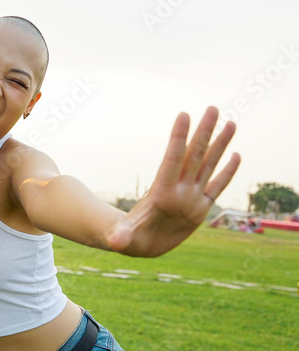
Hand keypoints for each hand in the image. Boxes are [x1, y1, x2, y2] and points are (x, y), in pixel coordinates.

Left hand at [107, 106, 239, 256]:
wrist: (138, 243)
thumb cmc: (128, 238)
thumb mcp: (123, 238)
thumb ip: (121, 237)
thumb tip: (114, 242)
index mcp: (161, 192)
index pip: (171, 160)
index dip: (177, 138)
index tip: (183, 115)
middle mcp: (178, 189)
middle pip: (194, 155)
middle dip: (203, 132)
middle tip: (212, 108)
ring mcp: (190, 196)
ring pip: (208, 165)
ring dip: (219, 144)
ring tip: (230, 123)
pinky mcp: (200, 208)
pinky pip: (217, 186)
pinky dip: (227, 172)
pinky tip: (236, 155)